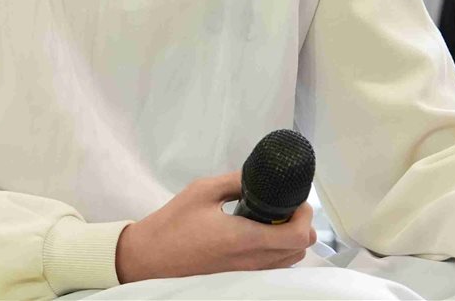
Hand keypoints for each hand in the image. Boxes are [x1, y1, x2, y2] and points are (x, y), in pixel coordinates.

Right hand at [114, 171, 316, 283]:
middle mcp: (250, 261)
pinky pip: (273, 267)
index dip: (304, 216)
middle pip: (299, 250)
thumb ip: (236, 181)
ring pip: (288, 261)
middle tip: (287, 206)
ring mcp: (246, 273)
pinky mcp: (239, 278)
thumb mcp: (202, 191)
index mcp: (243, 238)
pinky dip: (278, 251)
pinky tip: (261, 234)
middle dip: (301, 225)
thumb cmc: (173, 223)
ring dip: (291, 239)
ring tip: (273, 218)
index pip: (295, 236)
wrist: (150, 257)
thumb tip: (259, 175)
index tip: (296, 200)